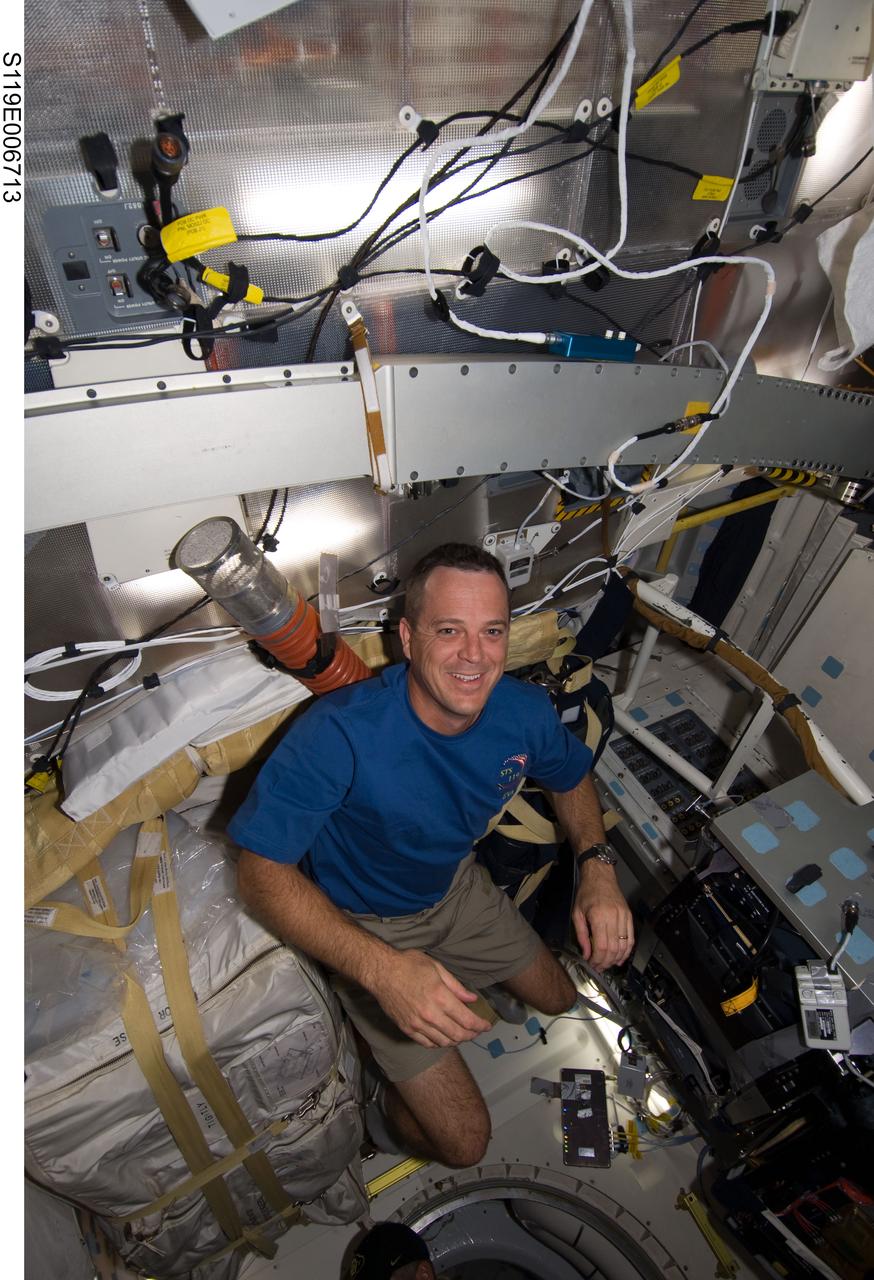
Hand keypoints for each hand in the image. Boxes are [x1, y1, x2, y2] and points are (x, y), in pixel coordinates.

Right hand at [371, 949, 491, 1048]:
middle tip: (476, 1031)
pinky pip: (427, 1043)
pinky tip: (443, 1037)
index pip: (466, 1019)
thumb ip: (456, 987)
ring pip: (444, 1042)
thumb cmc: (408, 965)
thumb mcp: (436, 968)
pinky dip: (439, 1043)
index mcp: (440, 996)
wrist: (381, 972)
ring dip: (456, 1041)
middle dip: (471, 1035)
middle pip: (458, 1034)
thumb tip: (471, 999)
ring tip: (461, 1034)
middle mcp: (430, 1014)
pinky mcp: (407, 1029)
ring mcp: (418, 1024)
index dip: (480, 1025)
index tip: (486, 1026)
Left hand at [572, 862, 633, 970]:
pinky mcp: (629, 916)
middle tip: (599, 967)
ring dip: (616, 958)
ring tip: (608, 964)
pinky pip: (631, 937)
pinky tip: (620, 957)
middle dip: (606, 962)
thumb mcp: (577, 913)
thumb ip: (582, 935)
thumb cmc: (587, 892)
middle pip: (613, 948)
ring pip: (624, 945)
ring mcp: (624, 916)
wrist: (600, 876)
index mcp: (599, 916)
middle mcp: (614, 917)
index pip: (602, 946)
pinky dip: (627, 950)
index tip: (592, 964)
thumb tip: (586, 953)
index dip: (597, 959)